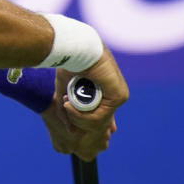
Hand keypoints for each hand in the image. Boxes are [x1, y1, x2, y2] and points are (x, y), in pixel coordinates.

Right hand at [46, 46, 128, 160]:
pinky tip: (71, 106)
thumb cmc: (68, 65)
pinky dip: (83, 116)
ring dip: (79, 118)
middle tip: (66, 107)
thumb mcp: (64, 92)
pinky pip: (100, 117)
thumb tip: (71, 133)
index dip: (92, 126)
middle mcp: (112, 95)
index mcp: (103, 92)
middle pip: (99, 123)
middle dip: (79, 121)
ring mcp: (117, 96)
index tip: (80, 134)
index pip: (103, 116)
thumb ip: (67, 111)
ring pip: (98, 122)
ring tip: (67, 105)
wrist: (75, 49)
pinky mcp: (119, 96)